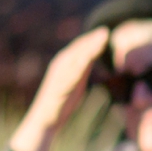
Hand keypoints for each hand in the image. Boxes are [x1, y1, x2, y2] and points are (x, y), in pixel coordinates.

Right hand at [11, 26, 111, 150]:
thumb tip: (93, 56)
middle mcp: (60, 65)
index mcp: (65, 63)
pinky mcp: (58, 87)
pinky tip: (88, 61)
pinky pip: (70, 76)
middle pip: (78, 49)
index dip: (92, 39)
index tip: (106, 31)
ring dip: (87, 49)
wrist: (45, 120)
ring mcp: (58, 76)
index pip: (80, 47)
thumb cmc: (62, 101)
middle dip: (91, 39)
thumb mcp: (77, 81)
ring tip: (99, 41)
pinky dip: (79, 67)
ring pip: (74, 59)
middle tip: (106, 31)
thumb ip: (83, 68)